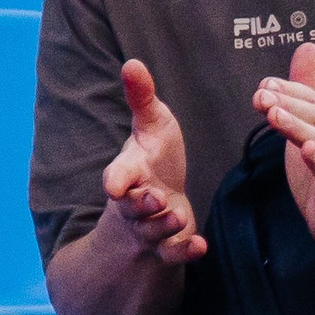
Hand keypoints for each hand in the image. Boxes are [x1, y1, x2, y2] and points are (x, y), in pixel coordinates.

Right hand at [102, 60, 206, 264]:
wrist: (159, 197)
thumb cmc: (154, 156)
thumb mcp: (151, 125)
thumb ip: (142, 99)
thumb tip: (132, 62)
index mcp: (129, 172)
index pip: (118, 176)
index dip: (116, 180)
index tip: (113, 186)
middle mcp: (134, 202)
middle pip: (132, 208)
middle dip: (141, 205)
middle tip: (155, 199)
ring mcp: (150, 226)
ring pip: (152, 231)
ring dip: (164, 226)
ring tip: (178, 218)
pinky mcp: (168, 243)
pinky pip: (172, 252)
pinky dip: (184, 251)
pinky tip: (200, 246)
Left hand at [254, 43, 314, 258]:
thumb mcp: (312, 126)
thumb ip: (307, 88)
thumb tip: (308, 47)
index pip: (311, 99)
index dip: (288, 90)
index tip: (263, 85)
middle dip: (289, 103)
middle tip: (262, 95)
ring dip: (297, 127)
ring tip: (275, 115)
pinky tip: (306, 150)